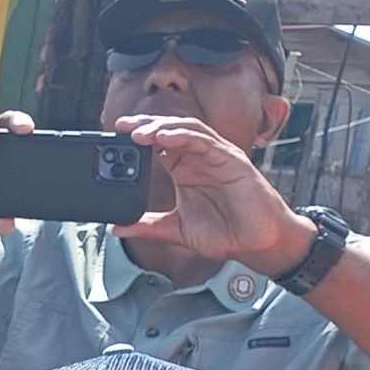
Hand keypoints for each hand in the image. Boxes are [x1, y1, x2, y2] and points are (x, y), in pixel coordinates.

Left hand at [110, 115, 305, 267]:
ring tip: (138, 132)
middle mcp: (199, 159)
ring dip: (162, 128)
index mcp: (185, 171)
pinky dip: (184, 137)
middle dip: (145, 126)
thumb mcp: (175, 230)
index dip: (137, 141)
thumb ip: (147, 227)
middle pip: (169, 132)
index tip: (114, 141)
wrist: (256, 242)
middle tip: (120, 127)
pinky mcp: (231, 160)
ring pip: (186, 131)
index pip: (157, 147)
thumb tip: (118, 228)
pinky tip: (166, 138)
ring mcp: (216, 157)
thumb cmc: (224, 232)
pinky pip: (206, 142)